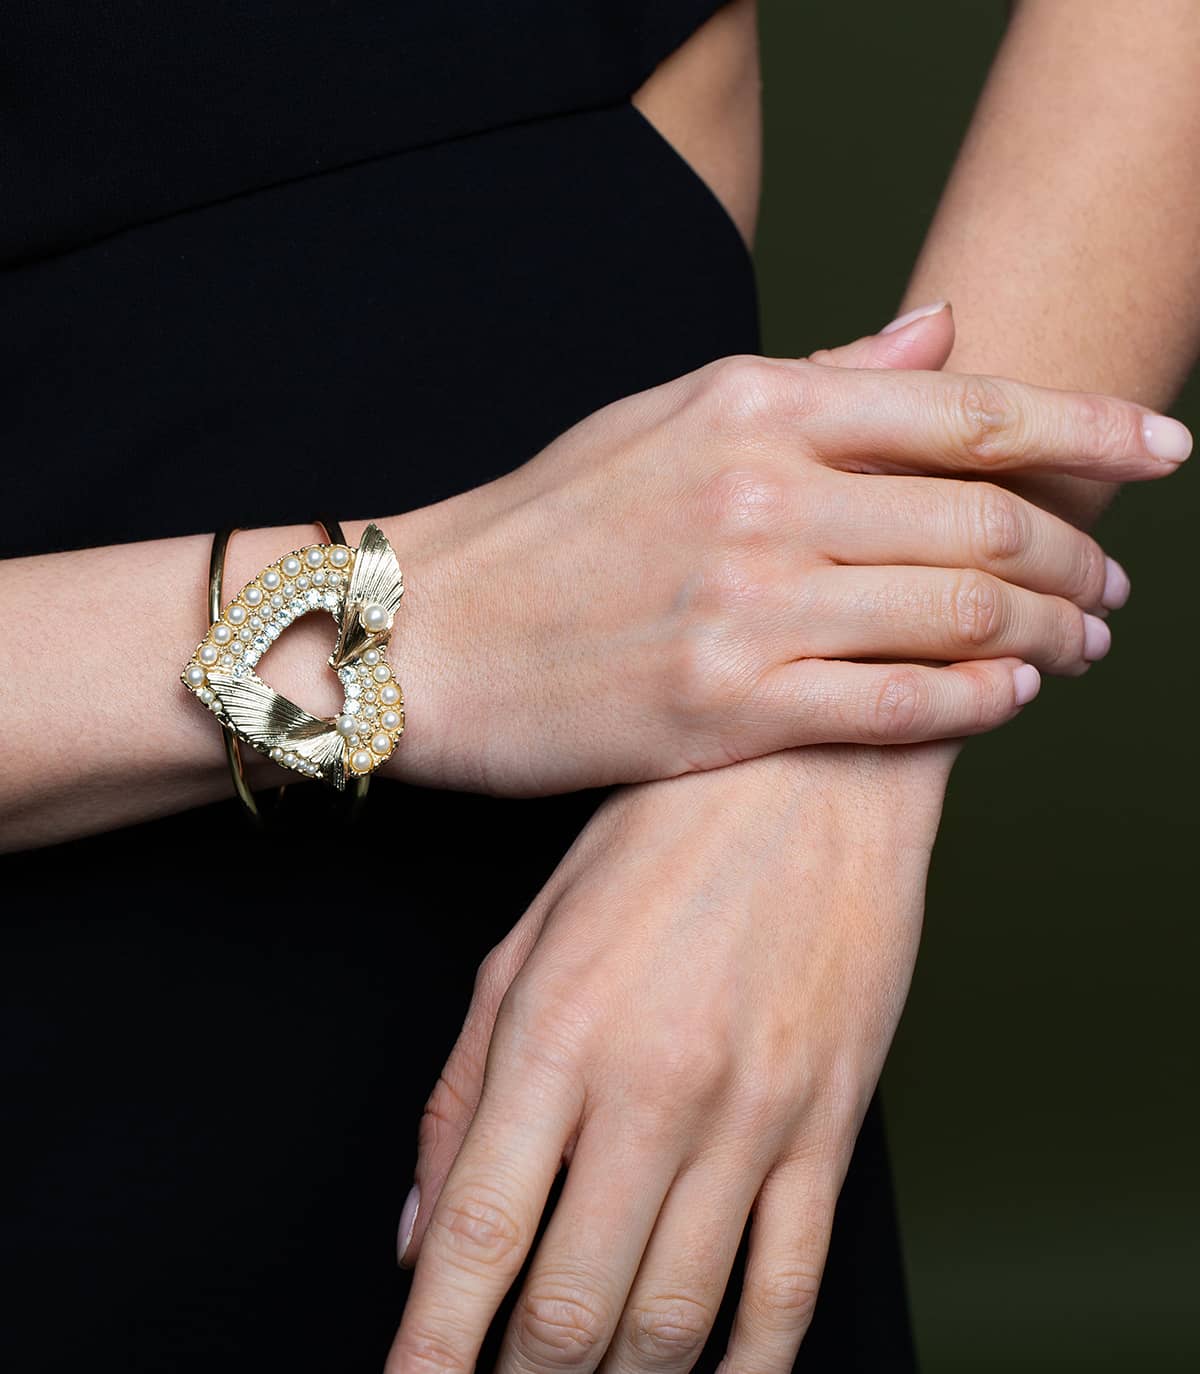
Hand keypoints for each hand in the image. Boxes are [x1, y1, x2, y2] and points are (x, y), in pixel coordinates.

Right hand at [383, 304, 1184, 795]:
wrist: (424, 632)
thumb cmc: (546, 522)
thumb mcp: (670, 414)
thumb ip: (814, 376)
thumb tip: (941, 331)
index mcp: (752, 408)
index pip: (967, 410)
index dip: (1087, 433)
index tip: (1162, 453)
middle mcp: (761, 498)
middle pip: (984, 522)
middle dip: (1077, 556)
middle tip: (1110, 585)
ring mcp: (745, 607)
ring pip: (960, 617)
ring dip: (1049, 632)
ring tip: (1080, 645)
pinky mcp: (723, 709)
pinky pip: (896, 707)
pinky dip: (975, 702)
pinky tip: (1011, 697)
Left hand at [384, 747, 941, 1373]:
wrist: (817, 770)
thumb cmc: (663, 836)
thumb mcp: (531, 937)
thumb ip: (463, 1087)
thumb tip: (416, 1234)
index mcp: (557, 1032)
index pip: (474, 1235)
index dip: (429, 1348)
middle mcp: (653, 1087)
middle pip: (571, 1304)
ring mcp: (752, 1112)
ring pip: (675, 1314)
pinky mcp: (830, 1119)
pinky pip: (792, 1279)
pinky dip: (751, 1362)